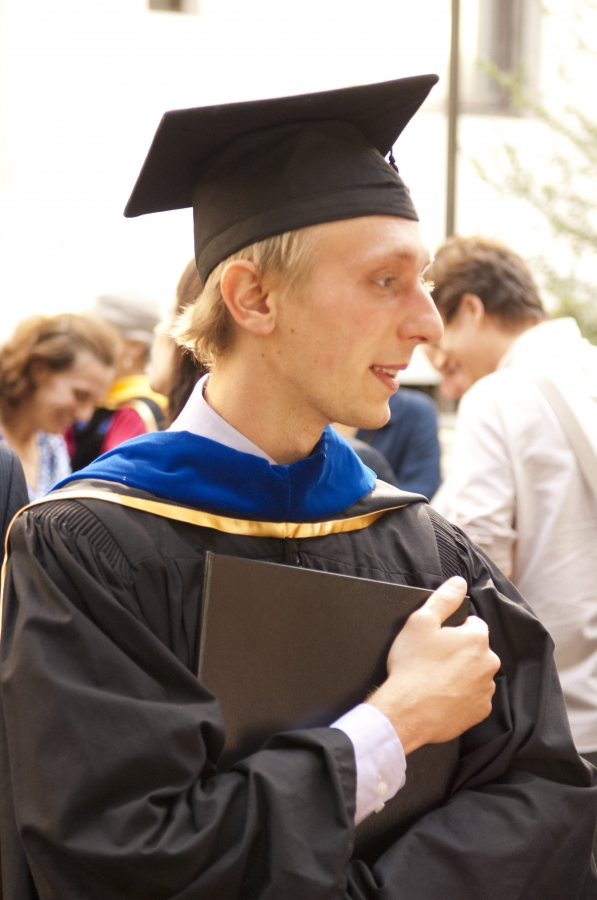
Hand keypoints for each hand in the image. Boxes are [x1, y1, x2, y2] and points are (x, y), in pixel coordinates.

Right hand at [367, 577, 499, 754]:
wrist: (406, 712)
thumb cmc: (412, 666)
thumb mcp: (421, 622)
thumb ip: (444, 598)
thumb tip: (459, 582)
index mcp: (477, 639)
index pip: (473, 624)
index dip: (453, 629)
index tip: (436, 640)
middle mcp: (489, 664)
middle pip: (476, 649)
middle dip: (459, 651)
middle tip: (433, 659)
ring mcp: (486, 690)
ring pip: (476, 673)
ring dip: (462, 674)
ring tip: (435, 679)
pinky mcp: (480, 712)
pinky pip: (474, 697)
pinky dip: (462, 696)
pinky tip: (441, 695)